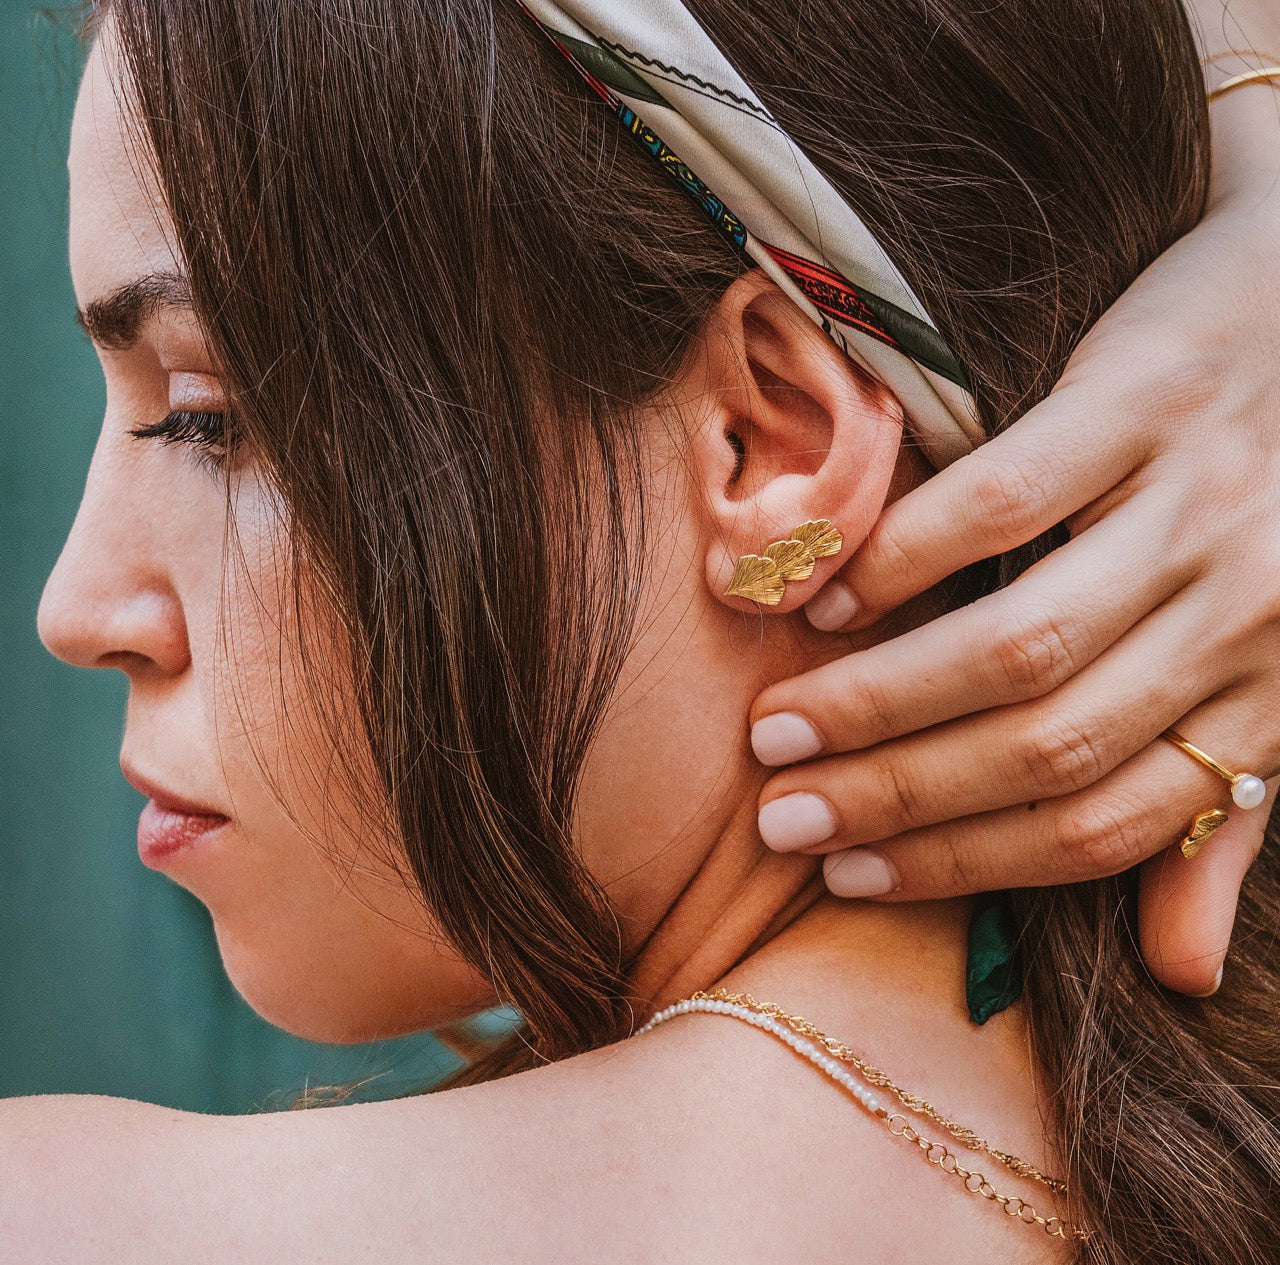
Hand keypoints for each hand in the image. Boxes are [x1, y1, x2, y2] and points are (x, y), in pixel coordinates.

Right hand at [749, 100, 1279, 996]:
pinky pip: (1011, 502)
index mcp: (1269, 694)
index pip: (1104, 823)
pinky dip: (906, 560)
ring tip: (782, 728)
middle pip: (1046, 744)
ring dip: (884, 702)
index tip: (850, 878)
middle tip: (784, 817)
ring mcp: (1200, 502)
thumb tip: (1182, 972)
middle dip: (899, 799)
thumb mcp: (1277, 676)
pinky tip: (832, 598)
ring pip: (1022, 644)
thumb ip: (1227, 817)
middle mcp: (1245, 613)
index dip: (966, 865)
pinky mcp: (1150, 395)